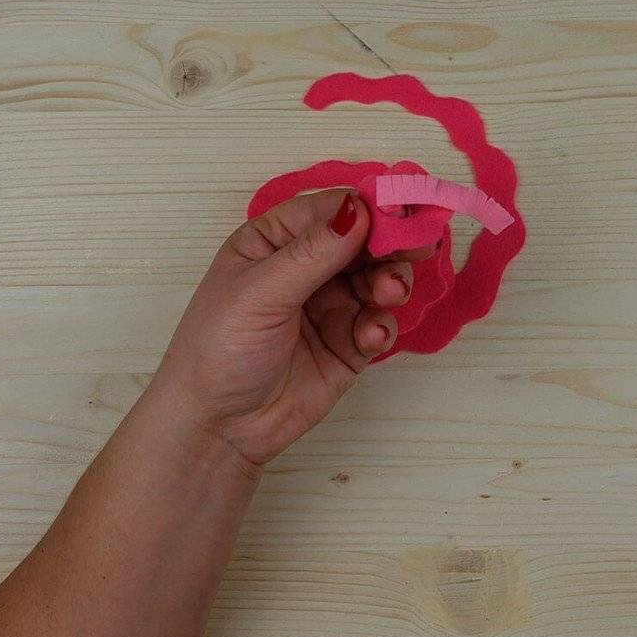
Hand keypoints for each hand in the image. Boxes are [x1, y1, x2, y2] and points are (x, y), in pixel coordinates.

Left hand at [152, 190, 422, 471]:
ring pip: (377, 279)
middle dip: (390, 244)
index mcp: (274, 241)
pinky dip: (381, 326)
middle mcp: (305, 268)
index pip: (328, 210)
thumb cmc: (217, 351)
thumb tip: (357, 208)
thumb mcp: (259, 294)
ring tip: (389, 293)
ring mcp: (329, 306)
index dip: (365, 207)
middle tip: (419, 247)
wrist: (217, 429)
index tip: (399, 211)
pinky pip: (377, 323)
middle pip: (362, 241)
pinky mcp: (347, 344)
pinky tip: (371, 337)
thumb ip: (311, 253)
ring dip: (390, 282)